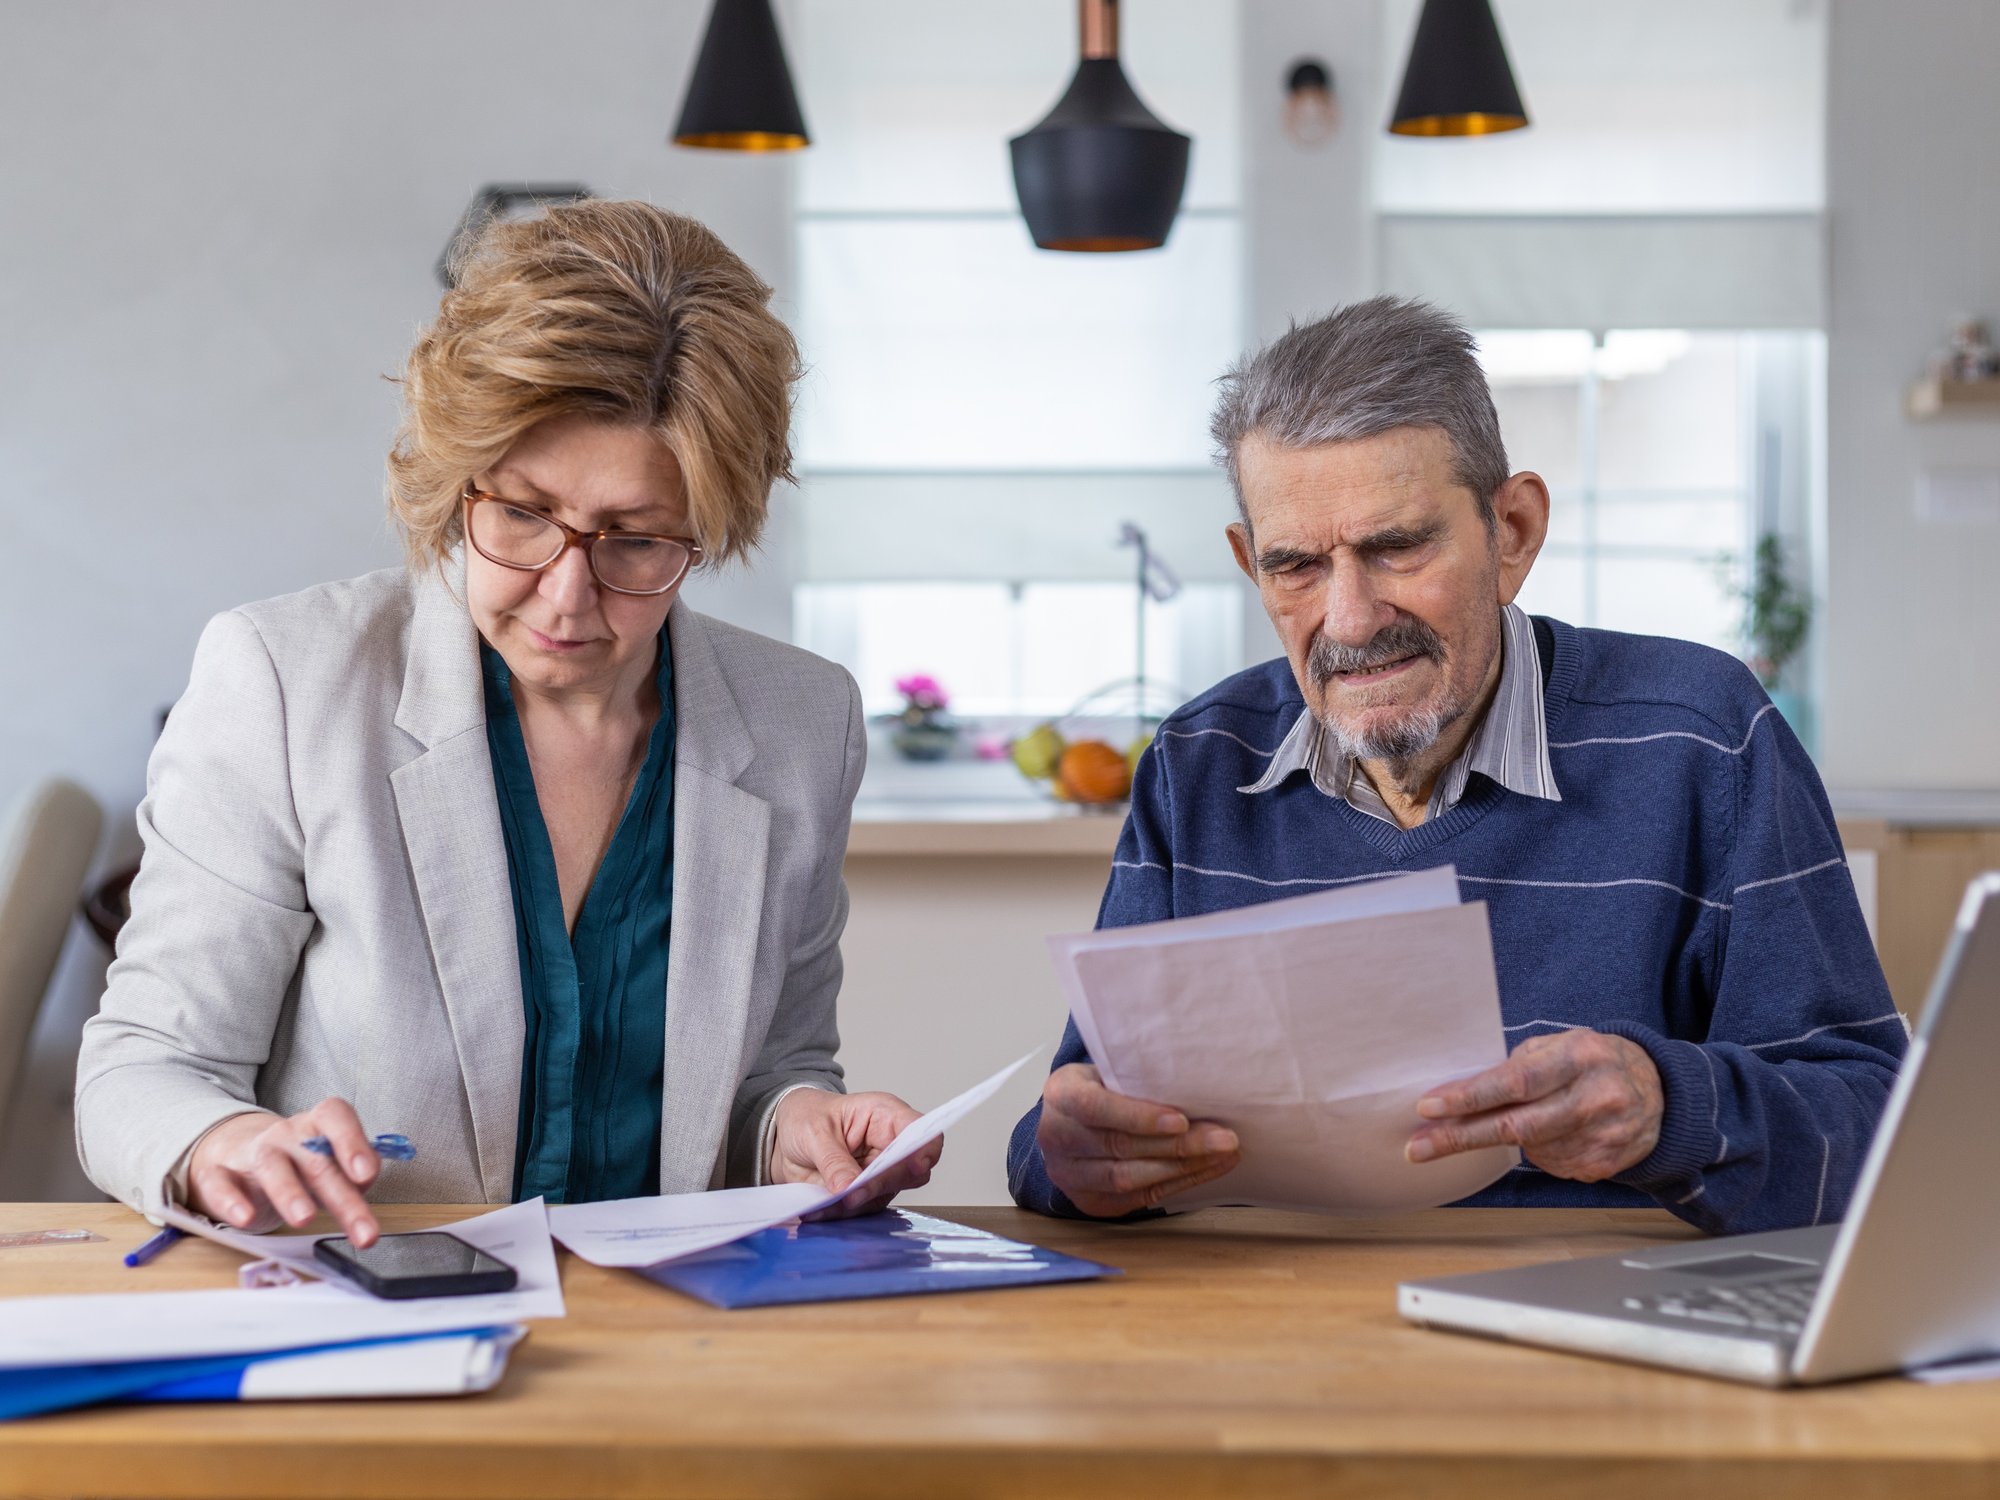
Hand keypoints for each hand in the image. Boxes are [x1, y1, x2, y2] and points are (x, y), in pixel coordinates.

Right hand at [186, 1098, 382, 1245]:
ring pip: (271, 1167)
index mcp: (318, 1125)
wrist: (240, 1158)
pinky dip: (230, 1202)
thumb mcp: (333, 1165)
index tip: (366, 1174)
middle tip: (363, 1231)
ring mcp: (253, 1153)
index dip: (352, 1142)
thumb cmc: (300, 1164)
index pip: (335, 1117)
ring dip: (289, 1193)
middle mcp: (287, 1135)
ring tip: (304, 1219)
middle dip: (342, 1198)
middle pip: (316, 1160)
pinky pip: (220, 1184)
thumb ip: (355, 1172)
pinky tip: (244, 1218)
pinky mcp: (219, 1175)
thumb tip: (366, 1179)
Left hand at [767, 1088, 940, 1218]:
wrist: (783, 1137)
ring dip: (854, 1204)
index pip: (920, 1132)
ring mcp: (879, 1171)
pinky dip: (840, 1214)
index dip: (924, 1149)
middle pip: (910, 1171)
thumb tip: (849, 1186)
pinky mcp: (865, 1193)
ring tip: (822, 1203)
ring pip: (884, 1196)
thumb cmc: (806, 1117)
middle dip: (880, 1185)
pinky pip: (861, 1210)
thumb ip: (834, 1160)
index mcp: (885, 1116)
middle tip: (851, 1195)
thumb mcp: (814, 1132)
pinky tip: (817, 1209)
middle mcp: (889, 1145)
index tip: (913, 1166)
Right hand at [1037, 1063, 1239, 1216]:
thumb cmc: (1100, 1089)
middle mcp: (1056, 1138)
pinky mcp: (1090, 1202)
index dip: (1138, 1116)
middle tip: (1224, 1138)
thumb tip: (1196, 1081)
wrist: (1070, 1124)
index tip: (1181, 1119)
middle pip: (1120, 1146)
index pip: (1095, 1107)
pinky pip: (1140, 1197)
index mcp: (1060, 1095)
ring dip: (1183, 1167)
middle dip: (1178, 1145)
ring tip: (1224, 1154)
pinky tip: (1209, 1168)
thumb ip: (1134, 1077)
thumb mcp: (1106, 1070)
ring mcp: (1069, 1176)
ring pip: (1130, 1178)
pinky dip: (1179, 1182)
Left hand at [1406, 1029, 1663, 1182]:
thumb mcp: (1561, 1045)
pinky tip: (1546, 1135)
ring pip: (1529, 1149)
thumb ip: (1518, 1065)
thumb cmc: (1594, 1061)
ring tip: (1504, 1124)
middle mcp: (1594, 1097)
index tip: (1429, 1108)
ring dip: (1500, 1141)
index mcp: (1579, 1057)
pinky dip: (1535, 1152)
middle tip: (1418, 1147)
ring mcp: (1602, 1136)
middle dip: (1460, 1137)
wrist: (1662, 1093)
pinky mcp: (1604, 1165)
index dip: (1469, 1097)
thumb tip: (1462, 1092)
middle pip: (1516, 1126)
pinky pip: (1549, 1164)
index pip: (1515, 1082)